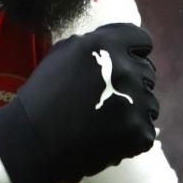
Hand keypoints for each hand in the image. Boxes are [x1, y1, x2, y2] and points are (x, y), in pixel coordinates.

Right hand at [0, 22, 159, 182]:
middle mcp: (127, 69)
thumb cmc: (42, 96)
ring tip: (106, 121)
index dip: (133, 52)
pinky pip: (146, 131)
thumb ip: (95, 44)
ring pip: (150, 103)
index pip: (142, 41)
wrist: (33, 141)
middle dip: (131, 83)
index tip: (123, 64)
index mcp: (107, 45)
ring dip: (134, 110)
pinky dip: (130, 137)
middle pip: (147, 72)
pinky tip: (108, 138)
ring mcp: (136, 102)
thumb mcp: (62, 54)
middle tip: (107, 99)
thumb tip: (118, 46)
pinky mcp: (140, 132)